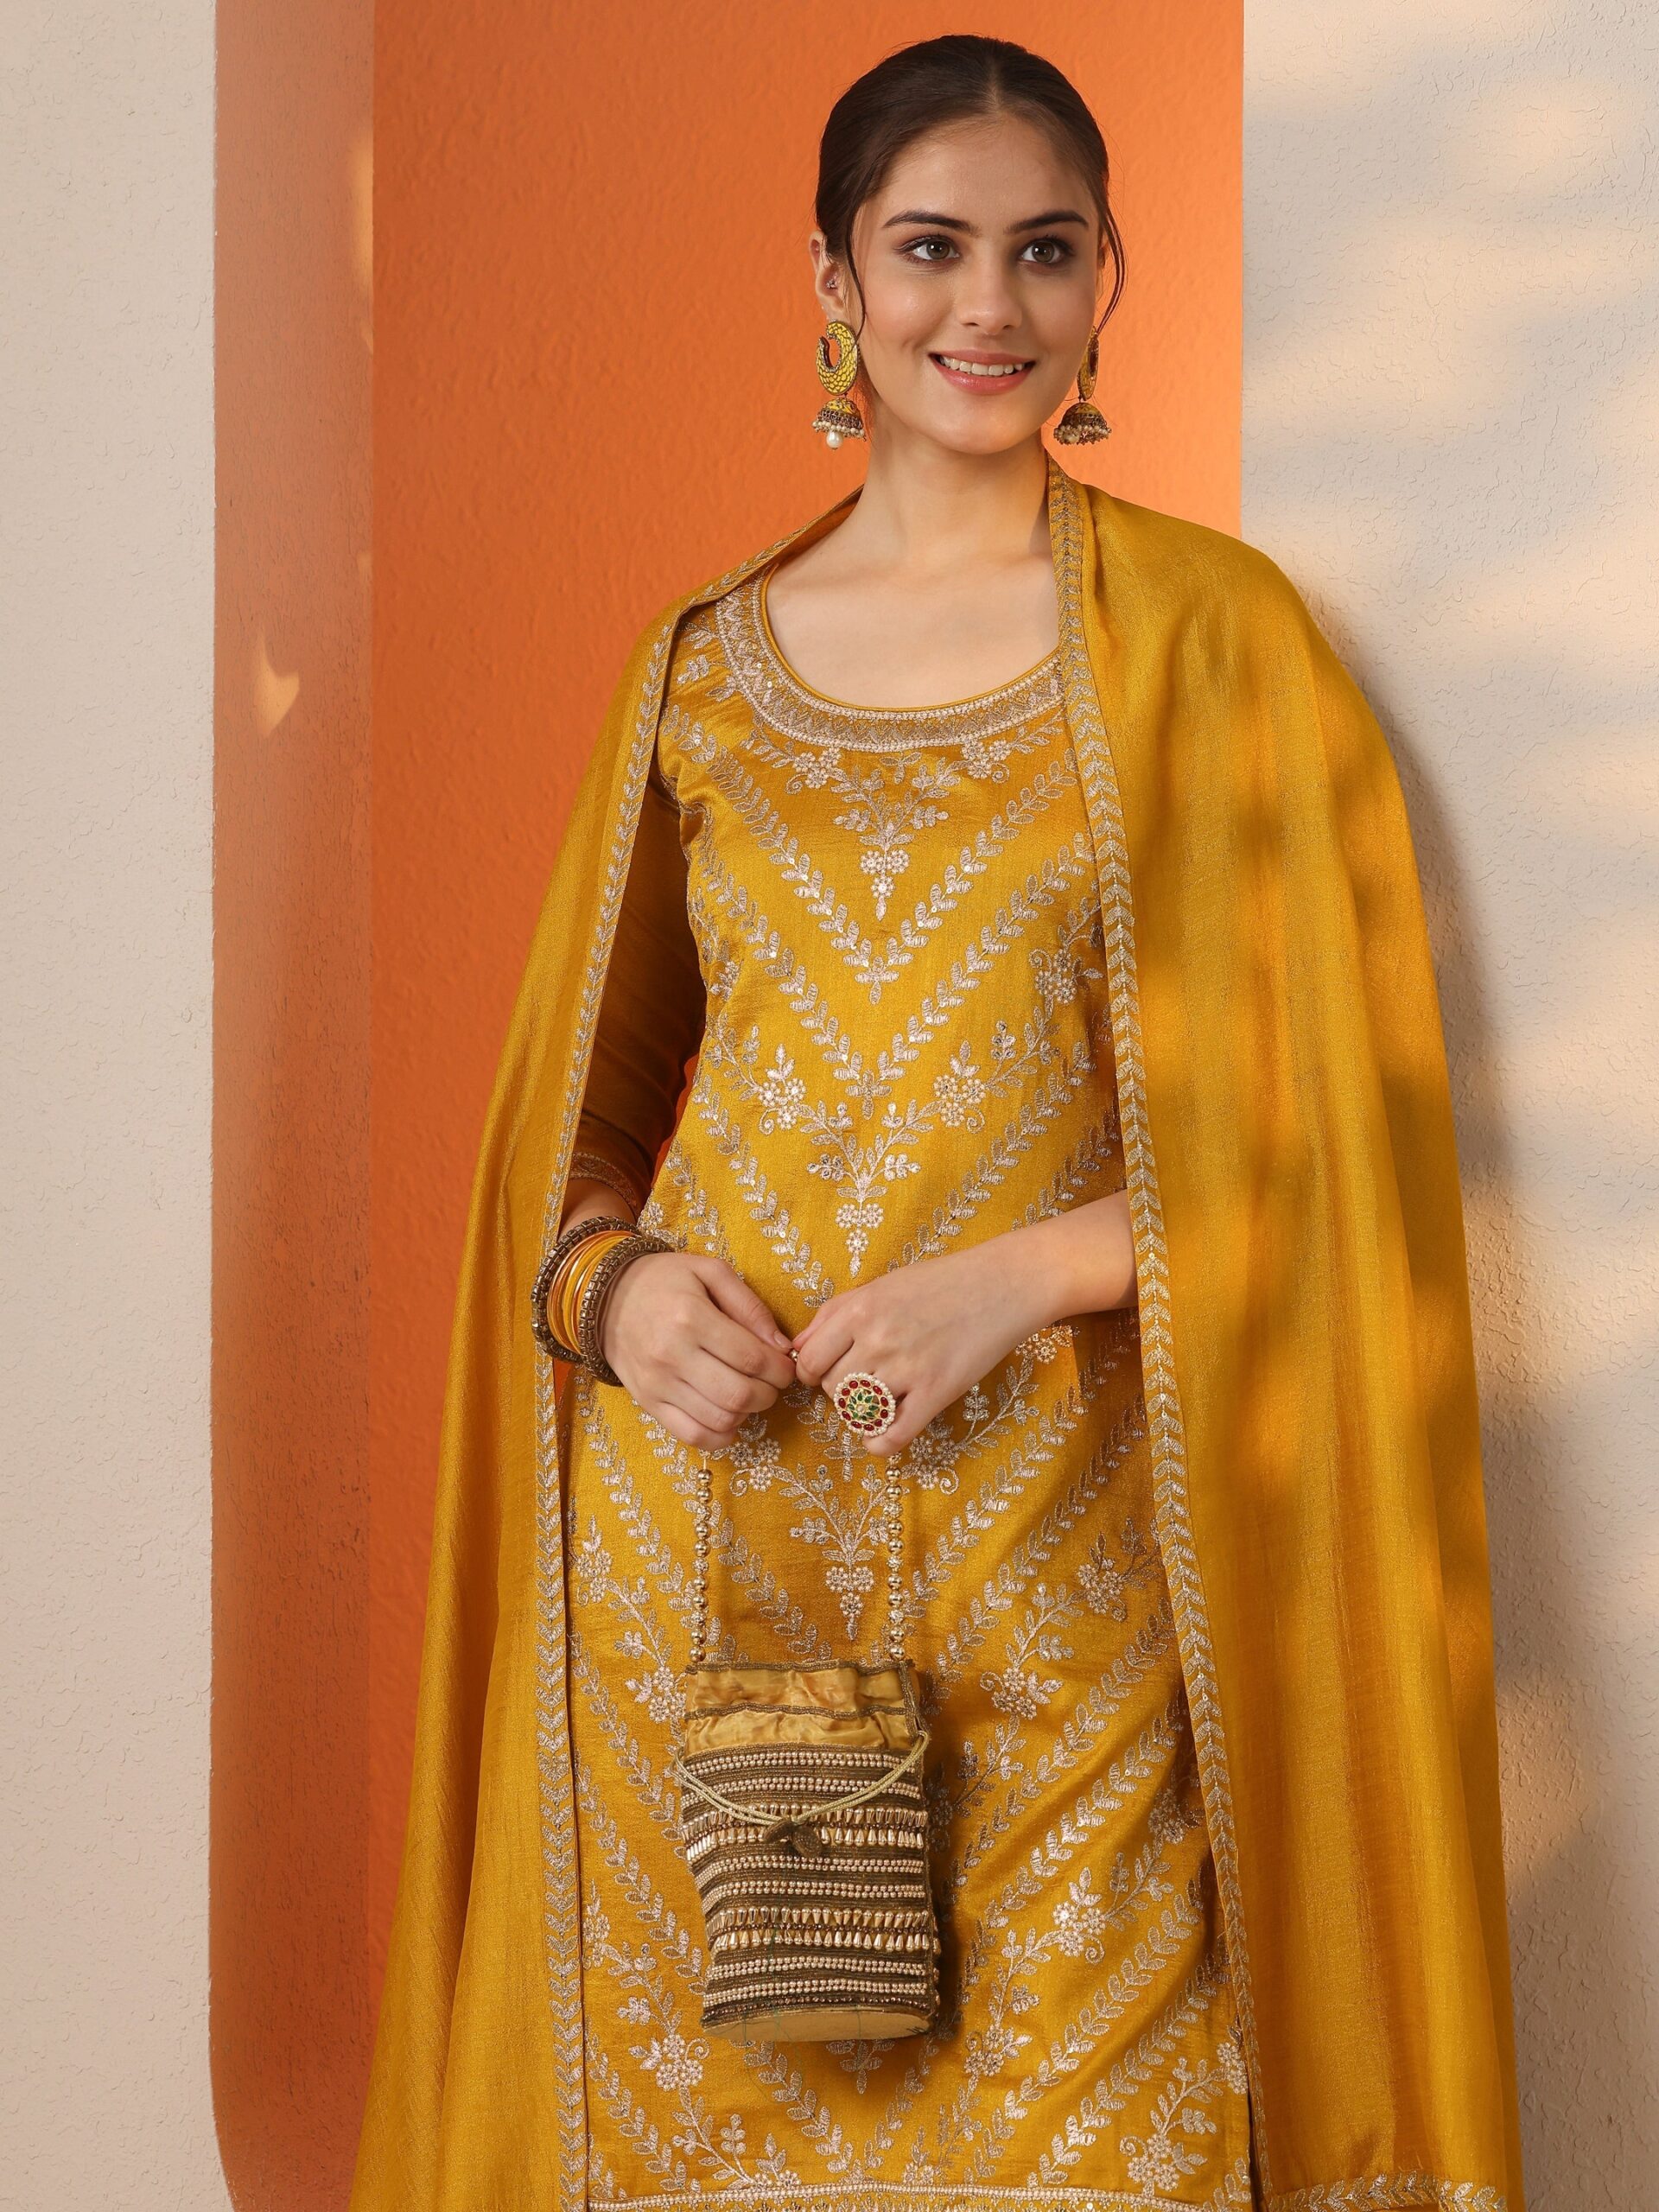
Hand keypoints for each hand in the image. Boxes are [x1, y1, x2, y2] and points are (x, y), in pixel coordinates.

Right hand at [601, 1249, 798, 1451]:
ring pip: (719, 1419)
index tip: (786, 1365)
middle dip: (769, 1394)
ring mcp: (658, 1384)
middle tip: (772, 1382)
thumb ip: (749, 1305)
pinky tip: (729, 1418)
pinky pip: (691, 1435)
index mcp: (691, 1317)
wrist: (607, 1299)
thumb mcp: (710, 1272)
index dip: (781, 1369)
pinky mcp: (648, 1403)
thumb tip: (780, 1345)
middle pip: (739, 1394)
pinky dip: (720, 1436)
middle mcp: (672, 1355)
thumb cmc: (665, 1281)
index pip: (752, 1358)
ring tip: (749, 1395)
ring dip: (748, 1414)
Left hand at [790, 1192, 1136, 1454]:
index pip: (807, 1362)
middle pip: (830, 1389)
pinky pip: (891, 1436)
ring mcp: (906, 1366)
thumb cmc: (940, 1282)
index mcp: (858, 1309)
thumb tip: (798, 1348)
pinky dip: (881, 1444)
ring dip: (863, 1414)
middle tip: (865, 1383)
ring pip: (856, 1413)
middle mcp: (876, 1337)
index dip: (815, 1373)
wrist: (1003, 1283)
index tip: (832, 1372)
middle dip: (840, 1392)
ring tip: (882, 1401)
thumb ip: (835, 1313)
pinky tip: (888, 1433)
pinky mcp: (936, 1391)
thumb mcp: (880, 1285)